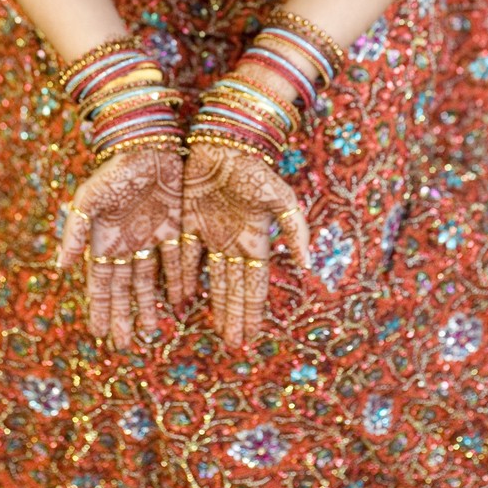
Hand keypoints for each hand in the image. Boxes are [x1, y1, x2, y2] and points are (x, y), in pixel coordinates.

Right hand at [57, 147, 184, 346]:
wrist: (149, 144)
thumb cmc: (114, 170)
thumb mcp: (89, 200)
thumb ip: (75, 232)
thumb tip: (60, 267)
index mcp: (104, 239)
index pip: (101, 283)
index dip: (100, 308)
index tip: (100, 335)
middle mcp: (127, 242)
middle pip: (125, 287)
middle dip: (124, 315)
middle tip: (127, 344)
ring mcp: (151, 236)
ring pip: (151, 279)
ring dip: (150, 304)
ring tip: (153, 331)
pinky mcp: (175, 226)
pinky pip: (177, 261)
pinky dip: (177, 281)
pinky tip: (180, 303)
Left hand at [181, 142, 310, 346]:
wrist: (226, 141)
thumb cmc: (256, 169)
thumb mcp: (282, 199)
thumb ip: (295, 231)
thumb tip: (306, 267)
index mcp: (255, 239)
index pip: (254, 285)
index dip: (253, 312)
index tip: (252, 337)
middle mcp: (232, 242)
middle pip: (234, 289)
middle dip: (235, 317)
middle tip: (235, 345)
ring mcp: (210, 234)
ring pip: (211, 278)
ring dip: (213, 305)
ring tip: (214, 330)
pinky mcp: (188, 222)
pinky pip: (185, 258)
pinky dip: (183, 279)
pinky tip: (181, 301)